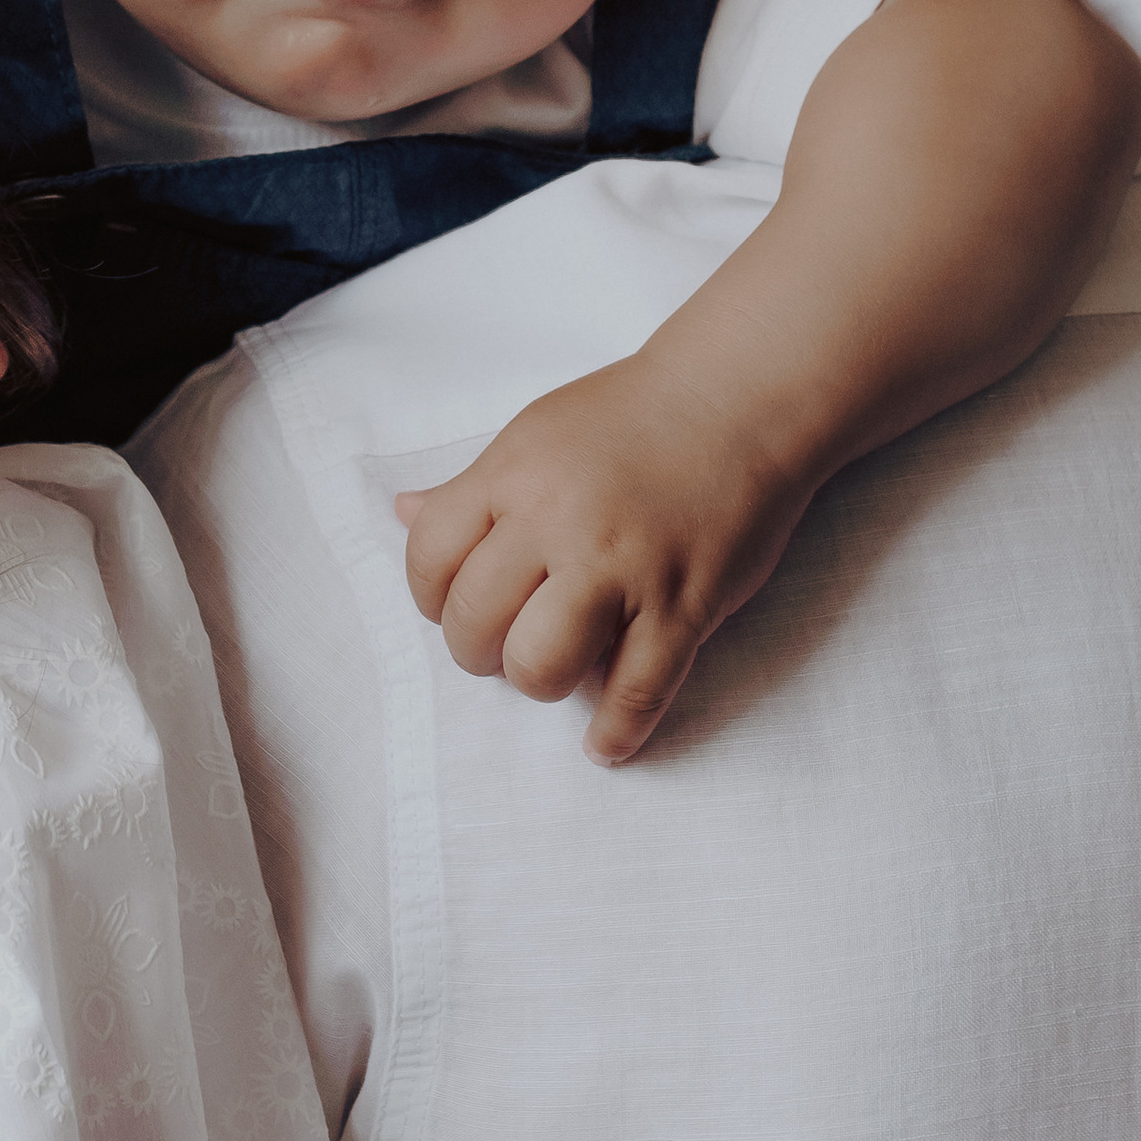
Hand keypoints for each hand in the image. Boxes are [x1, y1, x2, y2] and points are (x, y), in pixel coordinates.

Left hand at [394, 355, 812, 763]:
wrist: (739, 396)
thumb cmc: (631, 416)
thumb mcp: (534, 433)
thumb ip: (472, 486)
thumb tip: (401, 513)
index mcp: (514, 475)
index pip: (429, 558)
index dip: (432, 597)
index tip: (457, 604)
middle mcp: (559, 522)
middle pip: (475, 621)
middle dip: (478, 649)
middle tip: (505, 643)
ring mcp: (624, 568)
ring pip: (540, 664)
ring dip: (537, 682)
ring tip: (554, 672)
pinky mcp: (684, 605)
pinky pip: (636, 691)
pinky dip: (615, 732)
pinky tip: (603, 744)